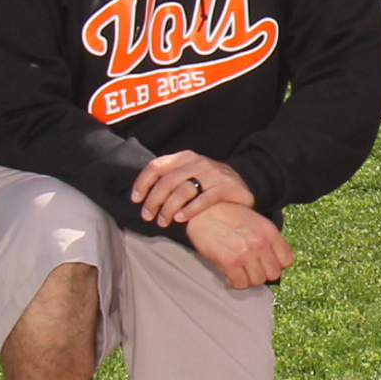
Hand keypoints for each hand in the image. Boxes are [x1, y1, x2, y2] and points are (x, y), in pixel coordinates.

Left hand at [134, 151, 253, 226]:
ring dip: (168, 208)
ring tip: (163, 222)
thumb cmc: (209, 183)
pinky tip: (181, 218)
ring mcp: (212, 174)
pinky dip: (190, 209)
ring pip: (183, 190)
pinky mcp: (225, 187)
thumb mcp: (189, 173)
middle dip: (153, 201)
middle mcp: (197, 162)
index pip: (156, 166)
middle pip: (167, 181)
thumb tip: (142, 196)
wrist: (245, 182)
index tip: (135, 200)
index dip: (142, 183)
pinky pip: (204, 199)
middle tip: (148, 217)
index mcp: (184, 157)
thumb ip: (170, 179)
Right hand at [185, 203, 294, 288]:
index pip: (287, 261)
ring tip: (239, 271)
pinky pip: (240, 283)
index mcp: (270, 231)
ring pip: (257, 281)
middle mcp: (261, 242)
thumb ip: (267, 240)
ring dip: (248, 279)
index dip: (276, 265)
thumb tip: (272, 262)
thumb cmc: (228, 216)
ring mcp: (246, 252)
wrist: (204, 211)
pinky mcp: (229, 261)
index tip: (266, 265)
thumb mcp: (255, 222)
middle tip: (250, 269)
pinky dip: (234, 282)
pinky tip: (229, 274)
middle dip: (262, 274)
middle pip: (273, 274)